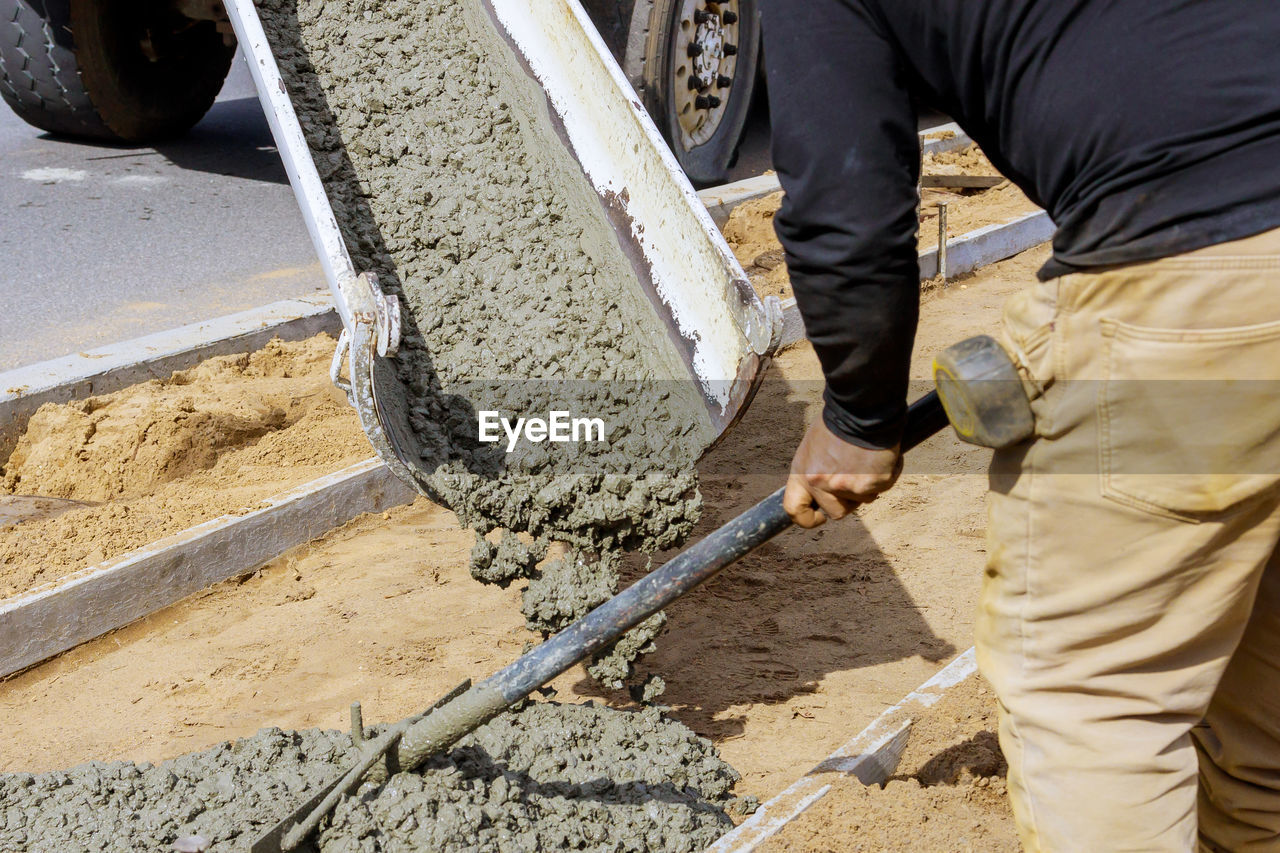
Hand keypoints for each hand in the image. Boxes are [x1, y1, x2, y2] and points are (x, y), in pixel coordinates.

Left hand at [784, 418, 902, 527]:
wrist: (862, 409)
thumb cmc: (839, 422)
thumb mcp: (815, 447)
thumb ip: (816, 471)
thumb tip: (821, 487)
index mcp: (802, 473)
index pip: (794, 509)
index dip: (807, 518)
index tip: (820, 516)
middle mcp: (820, 484)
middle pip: (837, 512)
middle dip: (848, 499)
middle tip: (856, 475)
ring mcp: (845, 487)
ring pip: (861, 502)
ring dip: (867, 486)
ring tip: (867, 460)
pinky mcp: (869, 485)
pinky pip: (880, 489)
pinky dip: (884, 476)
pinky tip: (880, 457)